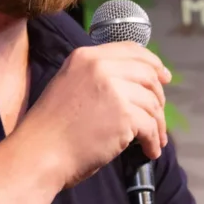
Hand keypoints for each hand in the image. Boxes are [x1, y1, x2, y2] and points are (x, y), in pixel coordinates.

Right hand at [18, 42, 170, 188]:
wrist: (39, 153)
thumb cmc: (53, 128)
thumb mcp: (70, 86)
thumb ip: (98, 78)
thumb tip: (135, 84)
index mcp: (86, 56)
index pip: (131, 50)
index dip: (153, 63)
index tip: (164, 77)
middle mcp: (101, 66)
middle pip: (147, 75)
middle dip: (159, 97)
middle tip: (159, 116)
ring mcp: (114, 89)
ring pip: (152, 102)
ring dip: (158, 124)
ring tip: (155, 140)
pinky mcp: (124, 114)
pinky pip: (151, 126)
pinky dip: (154, 141)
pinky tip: (150, 151)